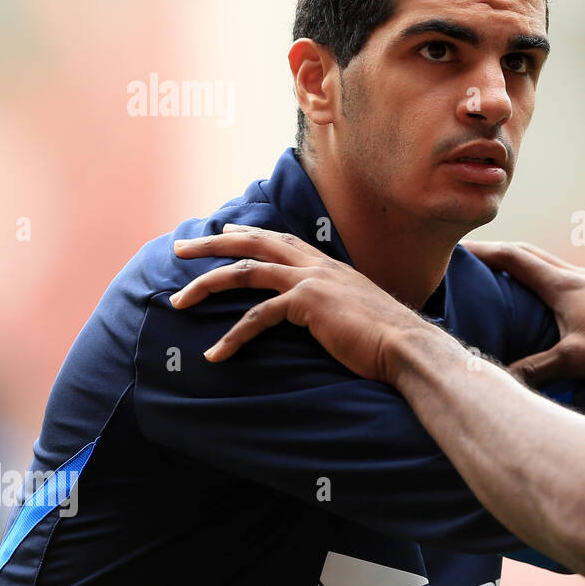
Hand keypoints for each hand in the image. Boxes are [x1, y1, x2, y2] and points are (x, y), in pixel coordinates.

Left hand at [170, 224, 423, 383]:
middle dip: (213, 243)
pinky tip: (215, 354)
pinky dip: (232, 337)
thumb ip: (339, 307)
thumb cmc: (387, 340)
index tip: (224, 231)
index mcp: (330, 266)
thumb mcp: (360, 314)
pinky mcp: (306, 304)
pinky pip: (257, 317)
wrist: (407, 346)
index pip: (282, 239)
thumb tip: (330, 318)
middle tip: (181, 247)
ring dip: (207, 283)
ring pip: (246, 272)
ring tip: (178, 300)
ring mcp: (312, 281)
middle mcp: (318, 266)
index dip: (250, 233)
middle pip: (256, 243)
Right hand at [464, 240, 584, 386]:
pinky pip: (568, 279)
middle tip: (471, 260)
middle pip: (531, 255)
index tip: (458, 250)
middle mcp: (580, 277)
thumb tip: (498, 379)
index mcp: (565, 285)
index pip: (515, 258)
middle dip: (499, 254)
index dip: (484, 252)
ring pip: (551, 265)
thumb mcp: (576, 361)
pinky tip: (549, 300)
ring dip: (525, 265)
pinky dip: (546, 280)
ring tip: (503, 277)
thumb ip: (535, 369)